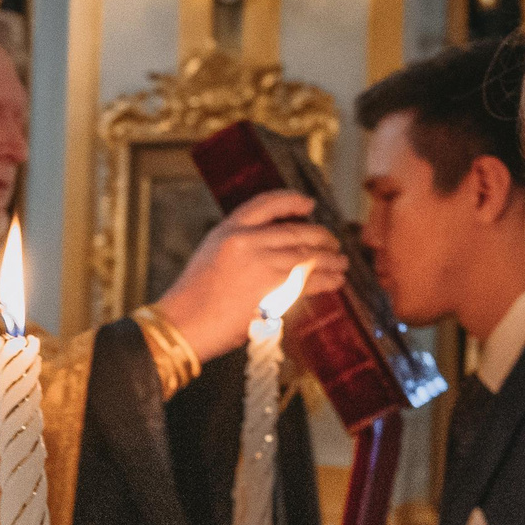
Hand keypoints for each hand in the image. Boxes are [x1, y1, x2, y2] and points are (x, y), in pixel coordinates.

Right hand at [153, 192, 347, 363]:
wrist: (184, 323)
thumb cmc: (194, 297)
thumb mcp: (212, 255)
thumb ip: (240, 246)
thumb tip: (274, 248)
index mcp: (228, 229)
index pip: (267, 203)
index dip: (292, 201)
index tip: (309, 204)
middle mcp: (246, 239)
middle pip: (296, 231)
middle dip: (321, 237)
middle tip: (334, 243)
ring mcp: (261, 262)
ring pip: (308, 256)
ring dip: (330, 261)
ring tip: (341, 264)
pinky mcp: (273, 288)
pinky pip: (309, 279)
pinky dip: (326, 280)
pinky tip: (335, 281)